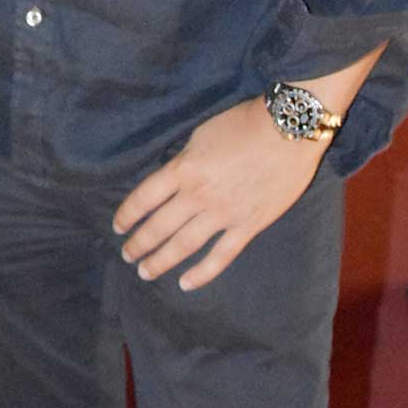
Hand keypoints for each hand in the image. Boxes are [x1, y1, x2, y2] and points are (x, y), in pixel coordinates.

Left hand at [113, 96, 325, 290]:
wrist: (289, 130)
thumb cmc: (243, 124)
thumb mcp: (201, 135)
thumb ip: (184, 161)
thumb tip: (172, 180)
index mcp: (183, 169)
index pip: (144, 198)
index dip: (128, 214)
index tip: (118, 226)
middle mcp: (198, 196)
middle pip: (159, 226)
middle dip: (139, 243)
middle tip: (127, 255)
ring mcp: (223, 214)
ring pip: (184, 245)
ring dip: (160, 261)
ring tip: (145, 272)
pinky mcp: (248, 225)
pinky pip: (221, 256)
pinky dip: (202, 273)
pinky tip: (185, 283)